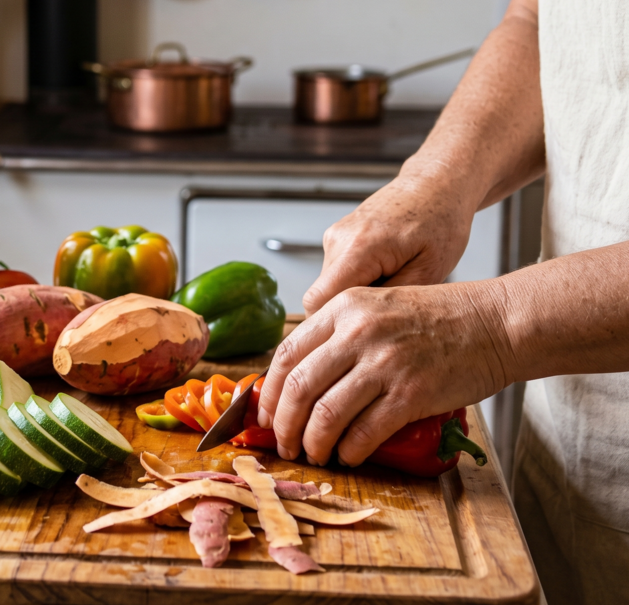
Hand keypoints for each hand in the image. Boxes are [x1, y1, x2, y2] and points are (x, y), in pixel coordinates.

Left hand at [257, 282, 511, 465]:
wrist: (496, 323)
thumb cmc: (439, 319)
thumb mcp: (377, 307)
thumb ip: (339, 333)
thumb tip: (299, 379)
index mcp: (344, 308)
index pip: (287, 354)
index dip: (271, 392)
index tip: (266, 415)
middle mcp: (358, 332)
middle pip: (299, 388)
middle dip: (284, 426)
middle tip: (285, 444)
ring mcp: (385, 363)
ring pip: (326, 414)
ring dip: (314, 444)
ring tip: (315, 454)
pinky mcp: (411, 394)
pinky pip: (365, 432)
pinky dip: (350, 451)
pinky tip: (349, 456)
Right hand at [303, 174, 476, 314]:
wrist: (437, 184)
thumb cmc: (441, 221)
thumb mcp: (430, 271)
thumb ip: (391, 302)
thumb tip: (365, 328)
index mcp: (359, 248)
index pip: (319, 302)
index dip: (330, 328)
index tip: (351, 343)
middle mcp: (338, 240)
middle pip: (321, 297)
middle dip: (345, 315)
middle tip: (382, 322)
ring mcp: (335, 236)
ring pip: (328, 286)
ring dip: (352, 298)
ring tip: (390, 291)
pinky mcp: (337, 237)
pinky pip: (336, 273)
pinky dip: (356, 283)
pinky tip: (385, 276)